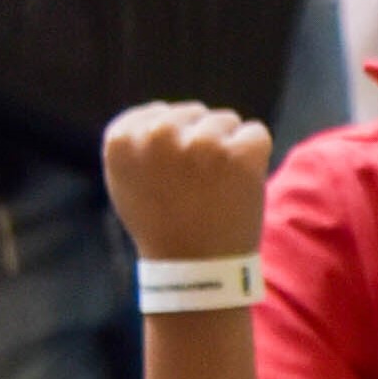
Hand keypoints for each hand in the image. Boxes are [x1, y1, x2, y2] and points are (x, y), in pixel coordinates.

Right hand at [102, 101, 272, 260]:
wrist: (195, 267)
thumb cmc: (161, 222)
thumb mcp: (128, 181)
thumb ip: (138, 141)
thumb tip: (158, 112)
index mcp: (122, 140)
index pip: (155, 113)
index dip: (168, 143)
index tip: (166, 175)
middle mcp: (158, 135)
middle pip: (193, 113)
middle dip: (199, 141)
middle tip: (192, 185)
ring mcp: (202, 142)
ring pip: (225, 121)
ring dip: (226, 149)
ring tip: (211, 189)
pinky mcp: (241, 151)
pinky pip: (255, 134)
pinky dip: (253, 157)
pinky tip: (235, 187)